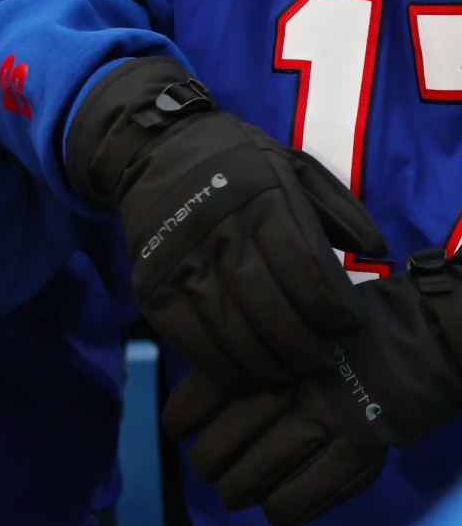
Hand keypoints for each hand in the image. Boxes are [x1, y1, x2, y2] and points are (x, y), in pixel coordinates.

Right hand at [72, 61, 386, 389]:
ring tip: (286, 372)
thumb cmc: (235, 163)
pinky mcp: (150, 284)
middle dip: (304, 346)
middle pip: (269, 306)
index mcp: (261, 197)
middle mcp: (218, 230)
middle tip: (321, 361)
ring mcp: (179, 261)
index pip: (305, 266)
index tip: (349, 325)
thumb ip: (338, 207)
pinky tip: (243, 371)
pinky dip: (220, 365)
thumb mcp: (291, 164)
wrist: (150, 152)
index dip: (334, 307)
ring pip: (229, 330)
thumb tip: (376, 252)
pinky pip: (188, 338)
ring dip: (265, 364)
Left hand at [163, 255, 461, 525]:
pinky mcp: (367, 441)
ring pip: (267, 465)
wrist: (428, 332)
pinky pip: (316, 486)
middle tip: (204, 470)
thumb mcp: (290, 322)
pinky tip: (274, 513)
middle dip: (209, 461)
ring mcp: (332, 413)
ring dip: (241, 489)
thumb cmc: (349, 329)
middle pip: (231, 433)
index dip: (182, 417)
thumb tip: (205, 390)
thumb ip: (252, 351)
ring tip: (231, 495)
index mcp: (268, 345)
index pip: (206, 388)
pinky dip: (289, 506)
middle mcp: (294, 380)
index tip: (176, 431)